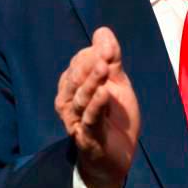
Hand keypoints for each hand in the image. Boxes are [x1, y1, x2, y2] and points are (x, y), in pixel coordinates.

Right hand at [55, 27, 140, 187]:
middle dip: (91, 64)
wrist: (118, 156)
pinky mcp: (87, 138)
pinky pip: (89, 119)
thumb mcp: (116, 84)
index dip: (94, 54)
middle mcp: (69, 102)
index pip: (79, 63)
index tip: (110, 47)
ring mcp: (77, 121)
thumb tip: (102, 31)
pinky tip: (104, 93)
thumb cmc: (113, 117)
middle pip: (76, 78)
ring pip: (81, 98)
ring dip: (92, 81)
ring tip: (105, 67)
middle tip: (108, 52)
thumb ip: (110, 59)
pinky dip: (96, 105)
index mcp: (74, 86)